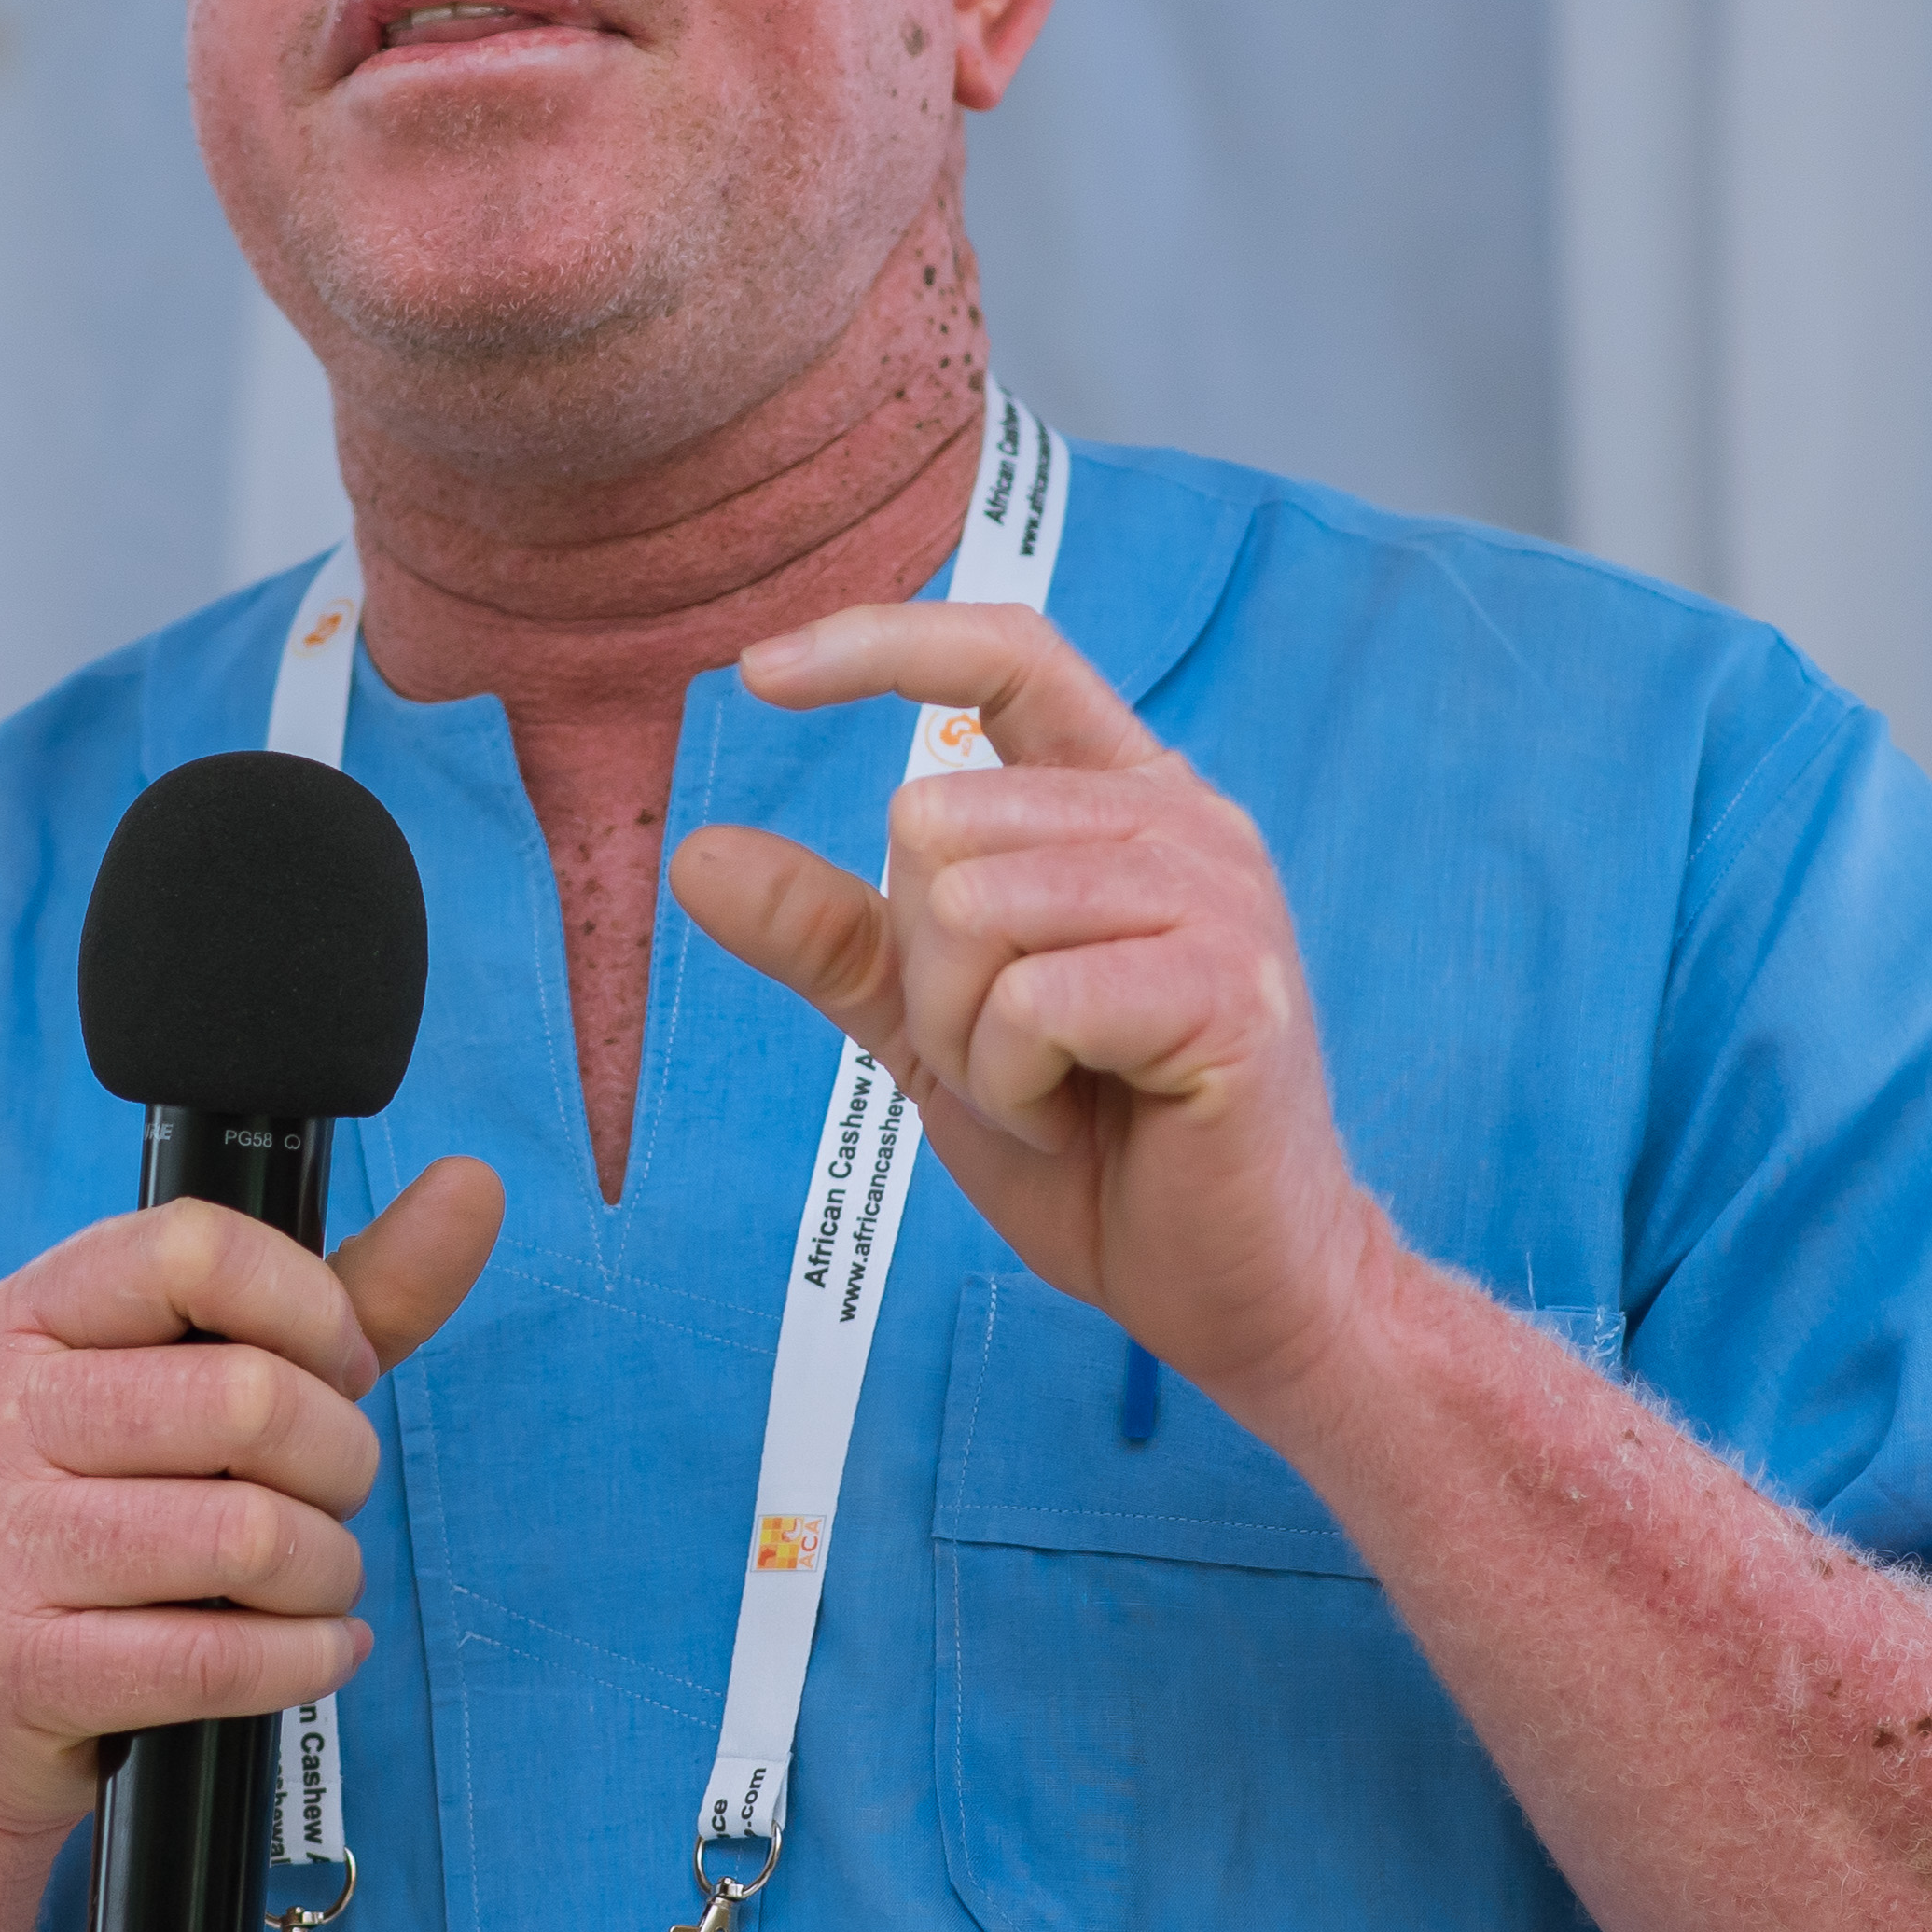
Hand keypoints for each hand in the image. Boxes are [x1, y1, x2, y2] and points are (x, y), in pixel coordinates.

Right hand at [0, 1160, 503, 1840]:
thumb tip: (472, 1186)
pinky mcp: (17, 1666)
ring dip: (328, 1569)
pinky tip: (315, 1646)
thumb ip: (348, 1293)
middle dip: (339, 1461)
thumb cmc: (122, 1507)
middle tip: (327, 1494)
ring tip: (315, 1577)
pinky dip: (306, 1657)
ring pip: (248, 1536)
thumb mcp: (211, 1381)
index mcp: (29, 1314)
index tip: (341, 1365)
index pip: (195, 1249)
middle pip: (247, 1398)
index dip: (311, 1309)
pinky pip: (218, 1659)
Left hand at [668, 605, 1388, 1412]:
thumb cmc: (1099, 1151)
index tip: (760, 672)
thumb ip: (835, 937)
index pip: (1008, 655)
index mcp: (1125, 803)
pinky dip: (1011, 1084)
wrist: (1233, 1288)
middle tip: (1012, 1061)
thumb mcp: (935, 1026)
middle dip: (925, 974)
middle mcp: (1181, 822)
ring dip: (966, 1040)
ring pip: (967, 911)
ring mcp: (1217, 898)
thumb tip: (698, 855)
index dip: (885, 643)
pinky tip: (1077, 1122)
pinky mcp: (1228, 990)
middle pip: (934, 822)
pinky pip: (1027, 999)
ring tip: (1051, 1094)